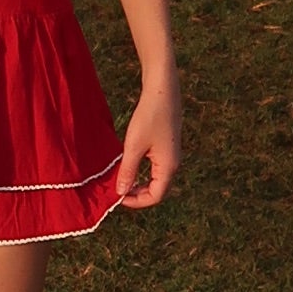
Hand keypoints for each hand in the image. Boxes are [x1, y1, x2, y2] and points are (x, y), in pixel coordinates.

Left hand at [116, 70, 180, 208]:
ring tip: (121, 178)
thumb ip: (127, 171)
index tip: (118, 197)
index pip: (155, 196)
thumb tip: (121, 193)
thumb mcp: (133, 146)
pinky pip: (156, 166)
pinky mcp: (167, 144)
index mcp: (169, 167)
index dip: (136, 201)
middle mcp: (173, 163)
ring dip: (139, 181)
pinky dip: (142, 170)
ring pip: (156, 177)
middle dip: (138, 193)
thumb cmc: (148, 117)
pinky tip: (129, 162)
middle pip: (157, 189)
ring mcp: (171, 154)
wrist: (162, 90)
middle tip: (118, 190)